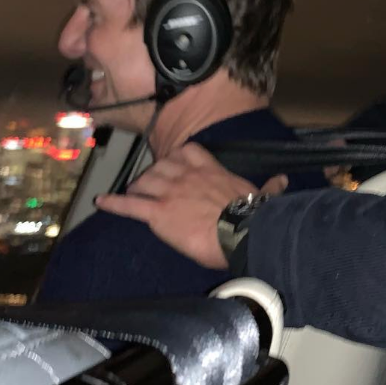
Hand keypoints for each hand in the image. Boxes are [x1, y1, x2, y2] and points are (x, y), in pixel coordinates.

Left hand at [95, 143, 286, 268]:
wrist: (240, 233)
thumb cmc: (252, 216)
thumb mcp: (260, 195)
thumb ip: (269, 186)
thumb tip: (284, 180)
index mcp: (210, 169)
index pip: (187, 152)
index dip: (177, 158)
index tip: (175, 163)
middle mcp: (186, 175)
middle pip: (160, 166)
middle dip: (153, 174)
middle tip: (151, 185)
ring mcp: (169, 192)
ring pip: (144, 182)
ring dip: (137, 187)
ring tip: (133, 194)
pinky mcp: (157, 213)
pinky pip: (130, 205)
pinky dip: (114, 203)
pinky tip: (101, 202)